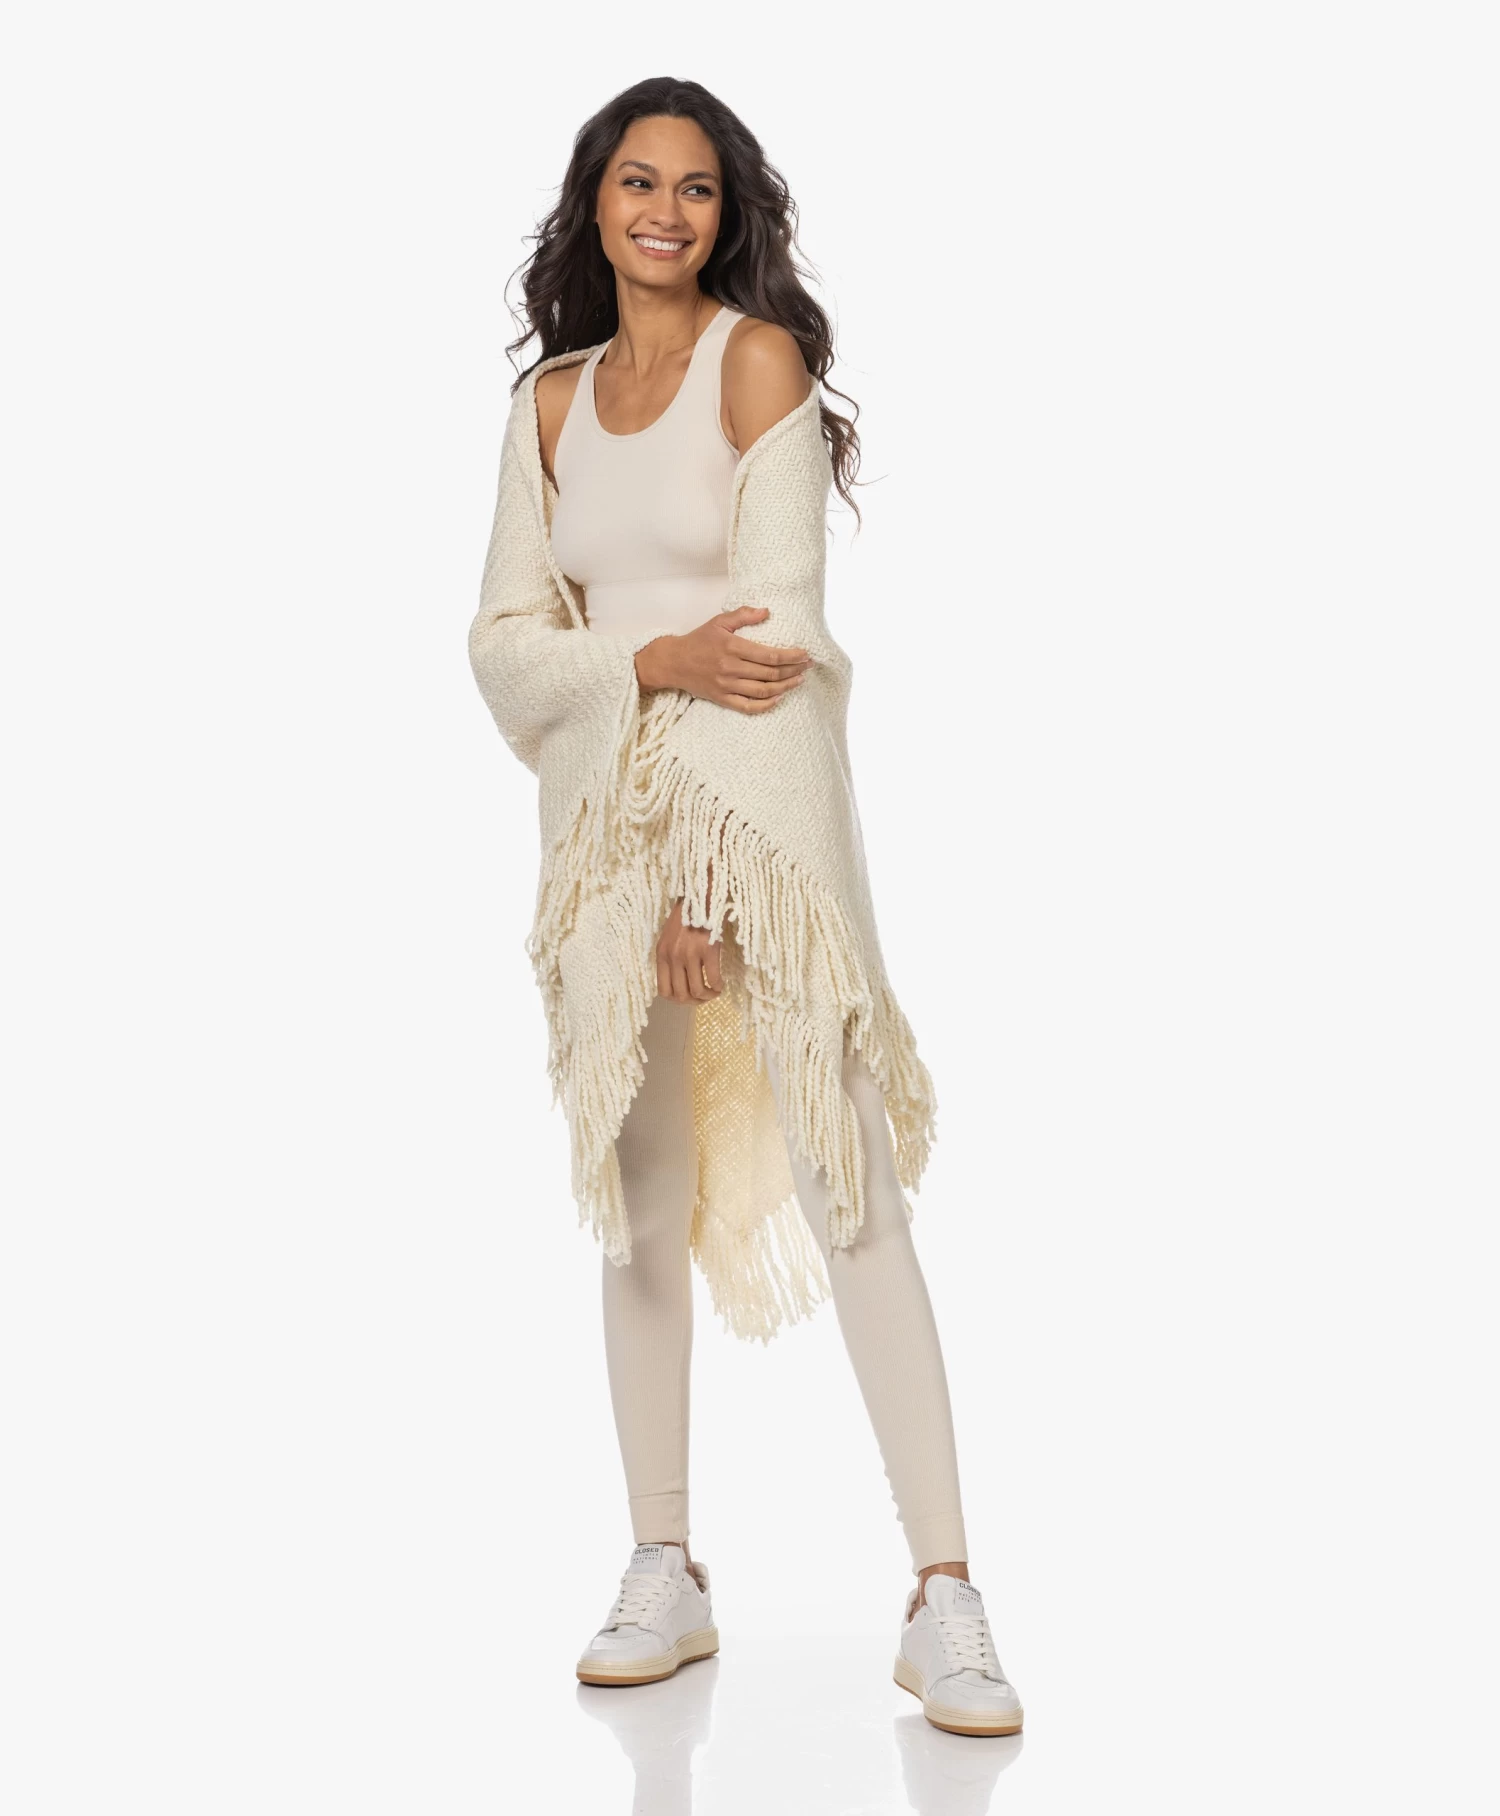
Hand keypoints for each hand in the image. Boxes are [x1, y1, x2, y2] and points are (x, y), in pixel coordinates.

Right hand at [634, 606, 811, 713]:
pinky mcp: (723, 699)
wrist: (673, 662)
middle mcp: (731, 668)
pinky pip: (748, 707)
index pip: (769, 655)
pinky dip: (766, 705)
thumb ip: (743, 614)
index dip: (791, 656)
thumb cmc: (698, 640)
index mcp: (732, 647)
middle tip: (807, 666)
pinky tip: (779, 698)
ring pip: (763, 691)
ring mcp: (727, 686)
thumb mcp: (718, 621)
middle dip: (793, 670)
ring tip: (799, 681)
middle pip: (770, 674)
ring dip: (785, 687)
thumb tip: (767, 611)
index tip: (805, 654)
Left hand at [656, 898, 721, 1002]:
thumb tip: (680, 980)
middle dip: (694, 1002)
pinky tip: (721, 984)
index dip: (677, 1000)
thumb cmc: (688, 915)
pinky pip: (713, 979)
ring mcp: (690, 954)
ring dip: (708, 997)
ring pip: (697, 991)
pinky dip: (718, 986)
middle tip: (705, 998)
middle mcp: (673, 957)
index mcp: (662, 955)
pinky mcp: (708, 950)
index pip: (663, 991)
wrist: (701, 894)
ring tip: (714, 992)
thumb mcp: (670, 937)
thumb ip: (671, 957)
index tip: (688, 998)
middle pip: (681, 995)